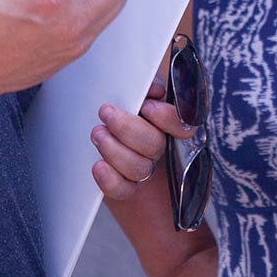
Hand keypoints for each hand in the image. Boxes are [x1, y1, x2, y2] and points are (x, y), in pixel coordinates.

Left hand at [91, 68, 197, 200]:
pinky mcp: (125, 187)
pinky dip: (111, 180)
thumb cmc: (117, 107)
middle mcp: (158, 146)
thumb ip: (146, 86)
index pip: (183, 124)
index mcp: (164, 121)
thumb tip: (154, 89)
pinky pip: (123, 190)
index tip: (146, 106)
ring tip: (97, 133)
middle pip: (155, 144)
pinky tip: (98, 166)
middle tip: (106, 112)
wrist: (92, 134)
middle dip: (128, 128)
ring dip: (115, 151)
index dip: (168, 118)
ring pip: (140, 168)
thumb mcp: (131, 90)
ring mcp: (143, 168)